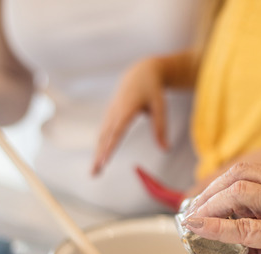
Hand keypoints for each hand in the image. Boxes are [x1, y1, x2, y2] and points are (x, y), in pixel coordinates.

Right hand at [93, 58, 168, 175]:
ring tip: (94, 172)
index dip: (109, 146)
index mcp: (126, 108)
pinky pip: (103, 133)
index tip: (104, 160)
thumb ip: (161, 128)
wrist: (139, 73)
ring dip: (97, 154)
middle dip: (98, 156)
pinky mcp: (110, 116)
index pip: (116, 131)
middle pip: (104, 137)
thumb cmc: (152, 89)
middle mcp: (114, 111)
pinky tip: (98, 159)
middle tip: (94, 173)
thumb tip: (165, 149)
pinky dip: (99, 147)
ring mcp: (110, 113)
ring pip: (101, 136)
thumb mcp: (160, 106)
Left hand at [184, 162, 260, 253]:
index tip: (206, 198)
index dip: (222, 182)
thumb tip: (226, 245)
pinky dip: (216, 228)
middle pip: (240, 173)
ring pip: (239, 193)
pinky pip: (244, 227)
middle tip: (193, 208)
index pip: (251, 169)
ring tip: (193, 221)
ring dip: (209, 206)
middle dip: (210, 190)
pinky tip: (199, 230)